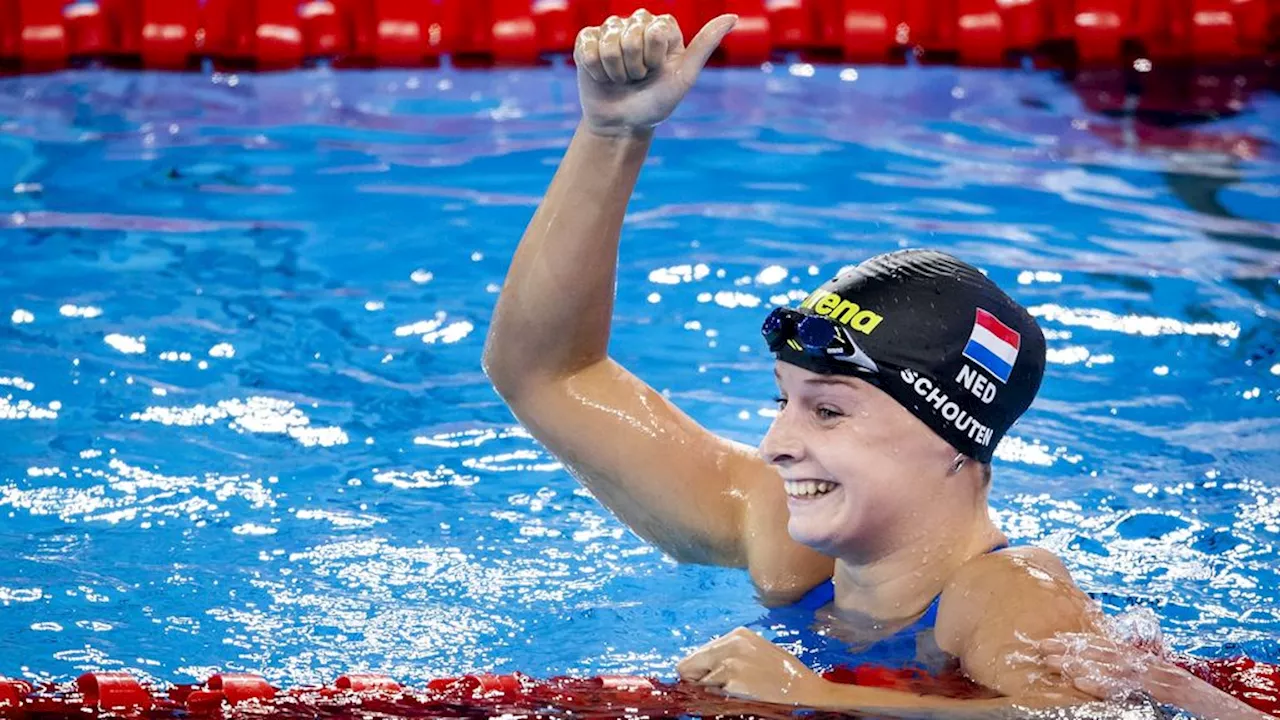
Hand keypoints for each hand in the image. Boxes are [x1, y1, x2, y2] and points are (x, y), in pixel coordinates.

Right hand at [574, 9, 736, 135]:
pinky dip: (596, 69)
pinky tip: (603, 77)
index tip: (657, 71)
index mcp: (663, 28)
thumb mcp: (684, 77)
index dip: (653, 57)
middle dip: (634, 66)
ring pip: (608, 42)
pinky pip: (587, 46)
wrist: (623, 125)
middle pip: (630, 35)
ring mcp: (611, 30)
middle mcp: (637, 24)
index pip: (654, 30)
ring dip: (615, 70)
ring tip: (622, 79)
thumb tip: (732, 16)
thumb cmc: (656, 102)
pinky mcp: (587, 41)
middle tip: (638, 78)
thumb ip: (705, 44)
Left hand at [676, 627, 828, 705]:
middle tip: (714, 690)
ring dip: (710, 690)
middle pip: (689, 665)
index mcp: (737, 634)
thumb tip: (703, 666)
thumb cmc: (784, 674)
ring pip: (698, 682)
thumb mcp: (756, 651)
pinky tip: (739, 696)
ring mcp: (730, 662)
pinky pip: (710, 694)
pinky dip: (718, 699)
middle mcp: (731, 644)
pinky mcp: (732, 681)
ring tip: (736, 691)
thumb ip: (731, 652)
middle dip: (696, 679)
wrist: (805, 690)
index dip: (700, 670)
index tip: (707, 680)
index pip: (699, 653)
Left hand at [1037, 634, 1192, 704]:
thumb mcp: (1165, 690)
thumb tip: (1108, 681)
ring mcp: (1164, 677)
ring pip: (1115, 666)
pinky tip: (1080, 682)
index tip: (1054, 640)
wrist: (1241, 717)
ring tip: (1053, 663)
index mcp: (1154, 664)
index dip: (1083, 643)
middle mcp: (1157, 666)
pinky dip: (1104, 683)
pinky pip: (1132, 686)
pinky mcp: (1171, 691)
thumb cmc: (1199, 706)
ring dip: (1081, 662)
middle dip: (1073, 648)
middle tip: (1041, 648)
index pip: (1112, 648)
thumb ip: (1139, 682)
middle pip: (1108, 653)